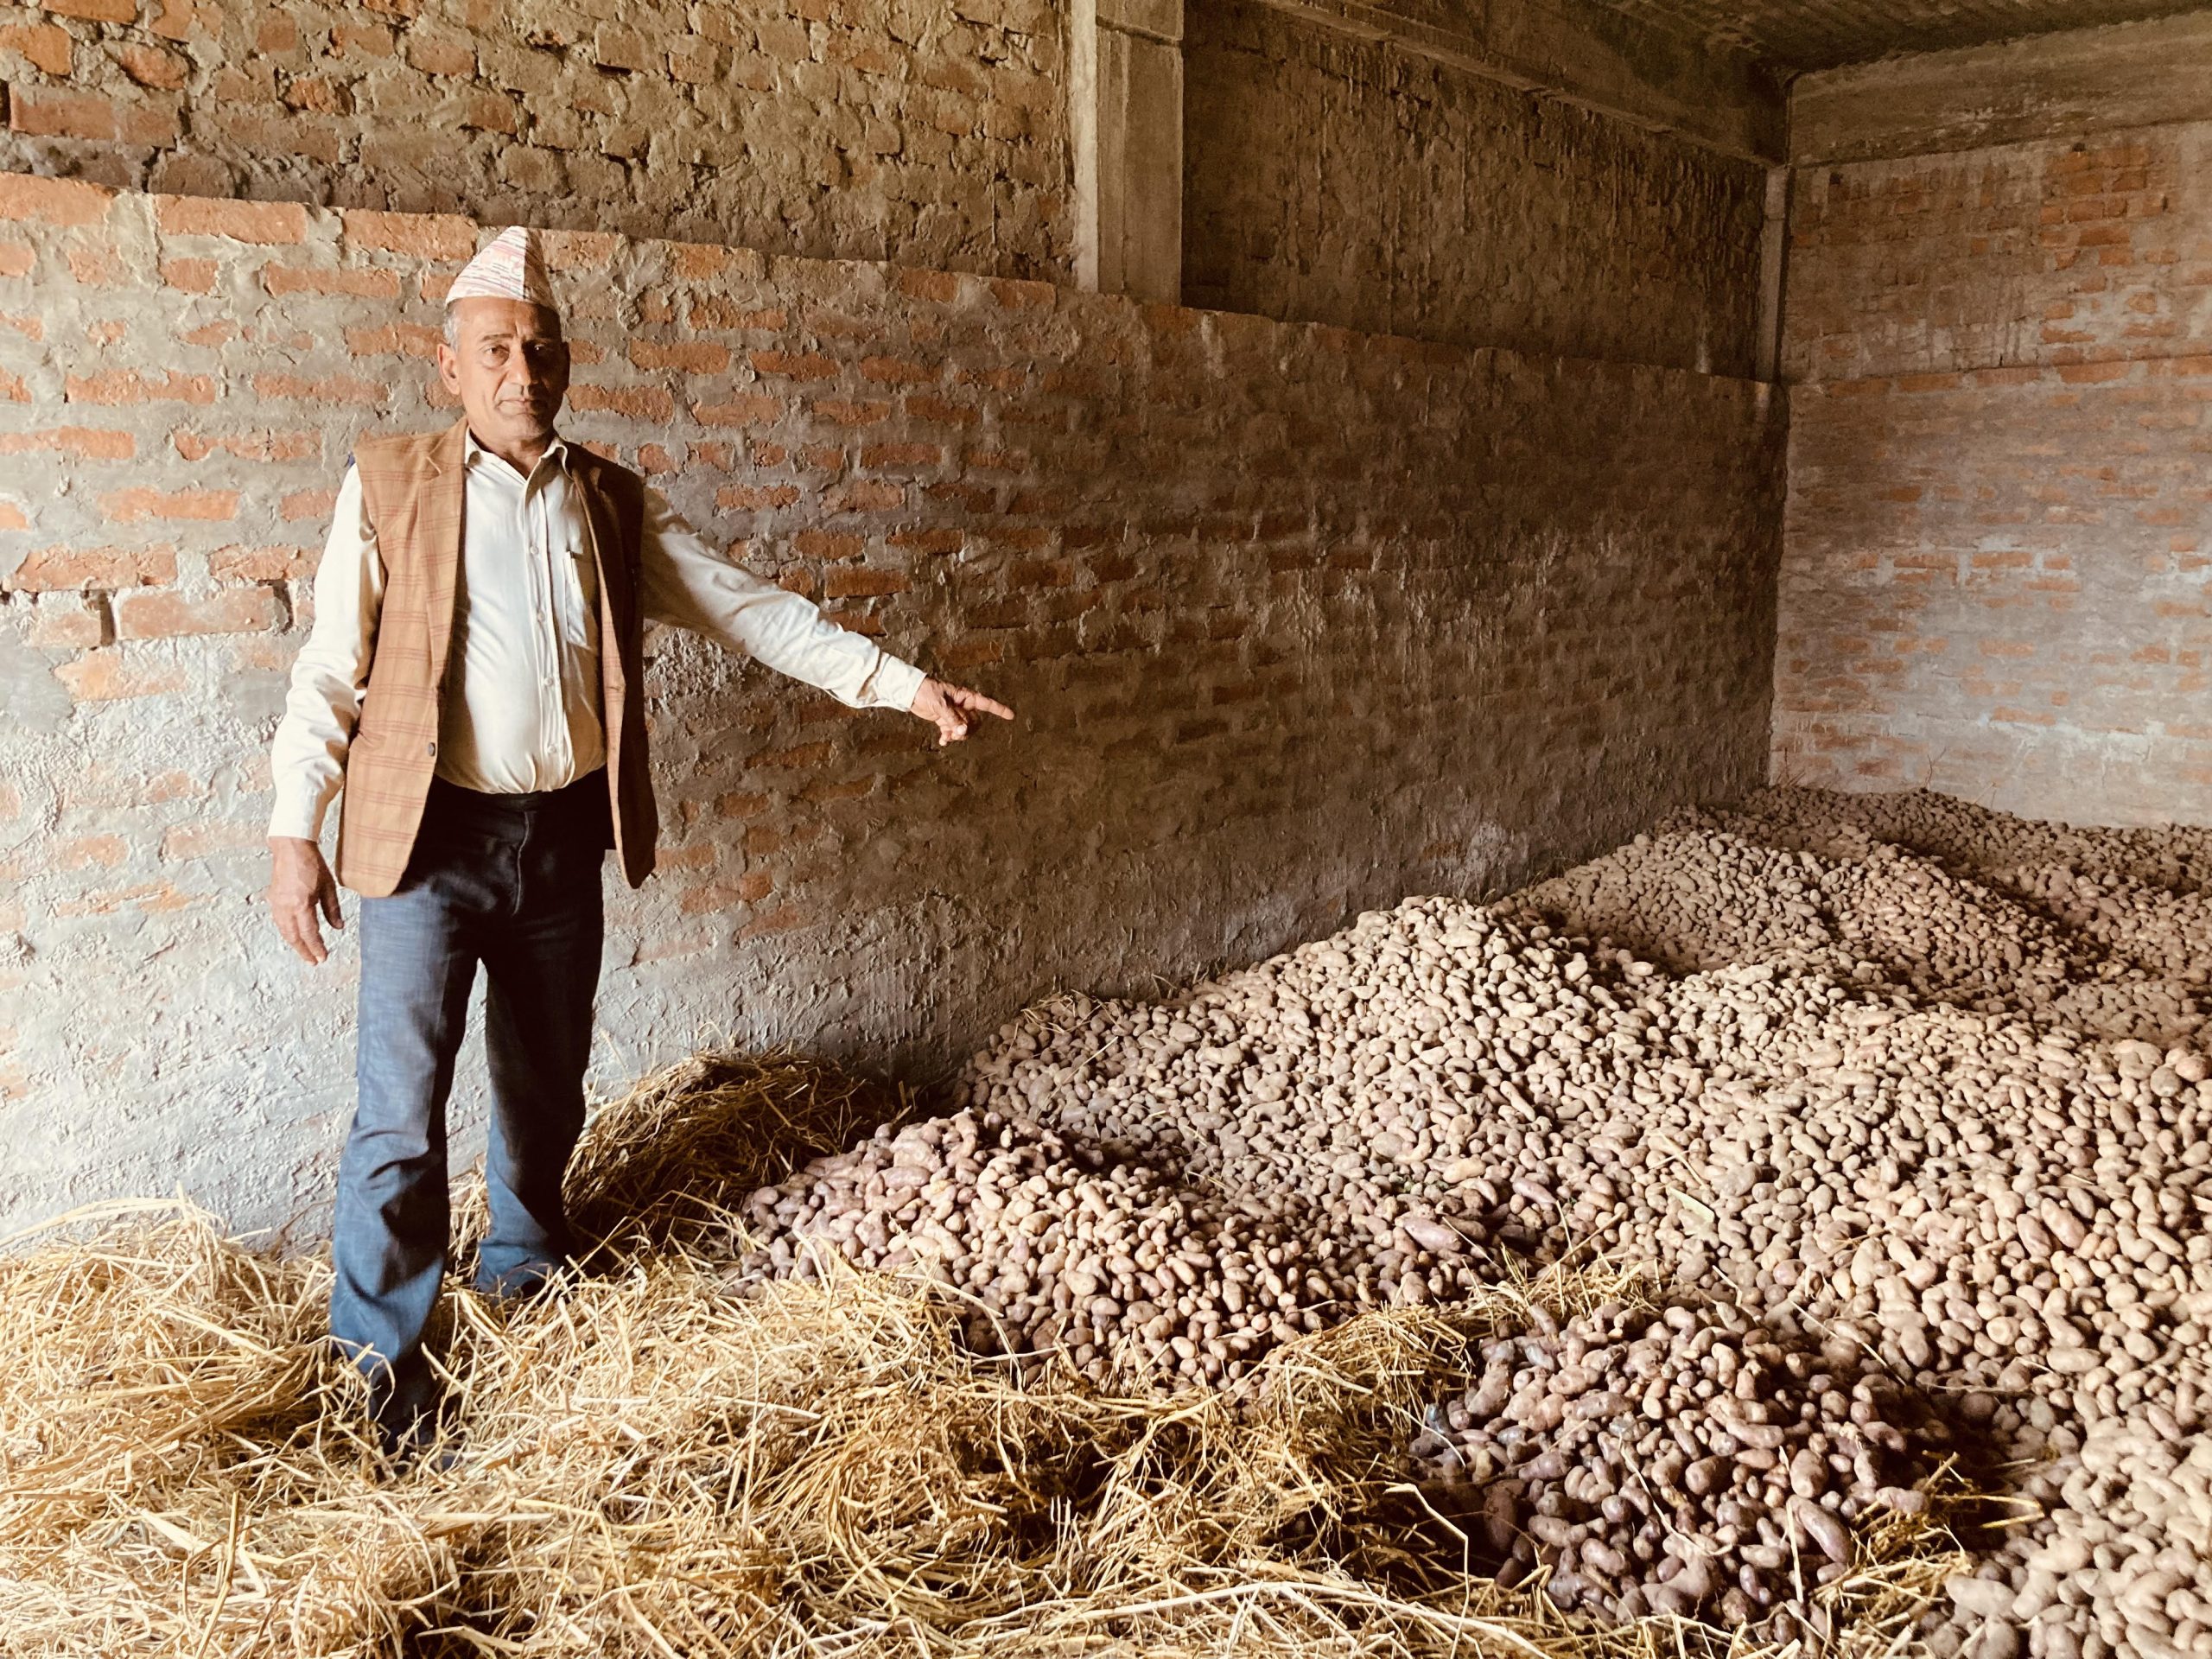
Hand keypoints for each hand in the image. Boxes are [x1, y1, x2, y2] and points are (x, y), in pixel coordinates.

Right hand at [268, 836, 342, 964]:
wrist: (291, 848)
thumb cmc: (312, 864)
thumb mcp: (329, 886)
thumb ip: (333, 909)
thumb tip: (338, 927)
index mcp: (301, 904)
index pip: (309, 933)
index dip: (316, 947)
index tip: (322, 957)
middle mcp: (286, 907)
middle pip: (294, 936)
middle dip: (304, 950)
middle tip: (314, 961)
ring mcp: (277, 903)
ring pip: (284, 931)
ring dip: (294, 943)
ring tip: (305, 952)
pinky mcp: (273, 899)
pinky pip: (279, 922)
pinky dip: (287, 932)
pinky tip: (294, 935)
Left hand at [909, 677, 1014, 746]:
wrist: (911, 692)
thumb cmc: (927, 691)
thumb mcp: (940, 704)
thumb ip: (952, 719)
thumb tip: (963, 732)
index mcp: (965, 697)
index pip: (986, 704)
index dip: (999, 710)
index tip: (1011, 715)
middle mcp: (962, 706)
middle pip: (974, 722)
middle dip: (968, 730)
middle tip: (956, 734)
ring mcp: (953, 713)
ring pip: (964, 729)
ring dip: (958, 735)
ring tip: (947, 737)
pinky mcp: (944, 720)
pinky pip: (952, 732)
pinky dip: (949, 738)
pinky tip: (943, 741)